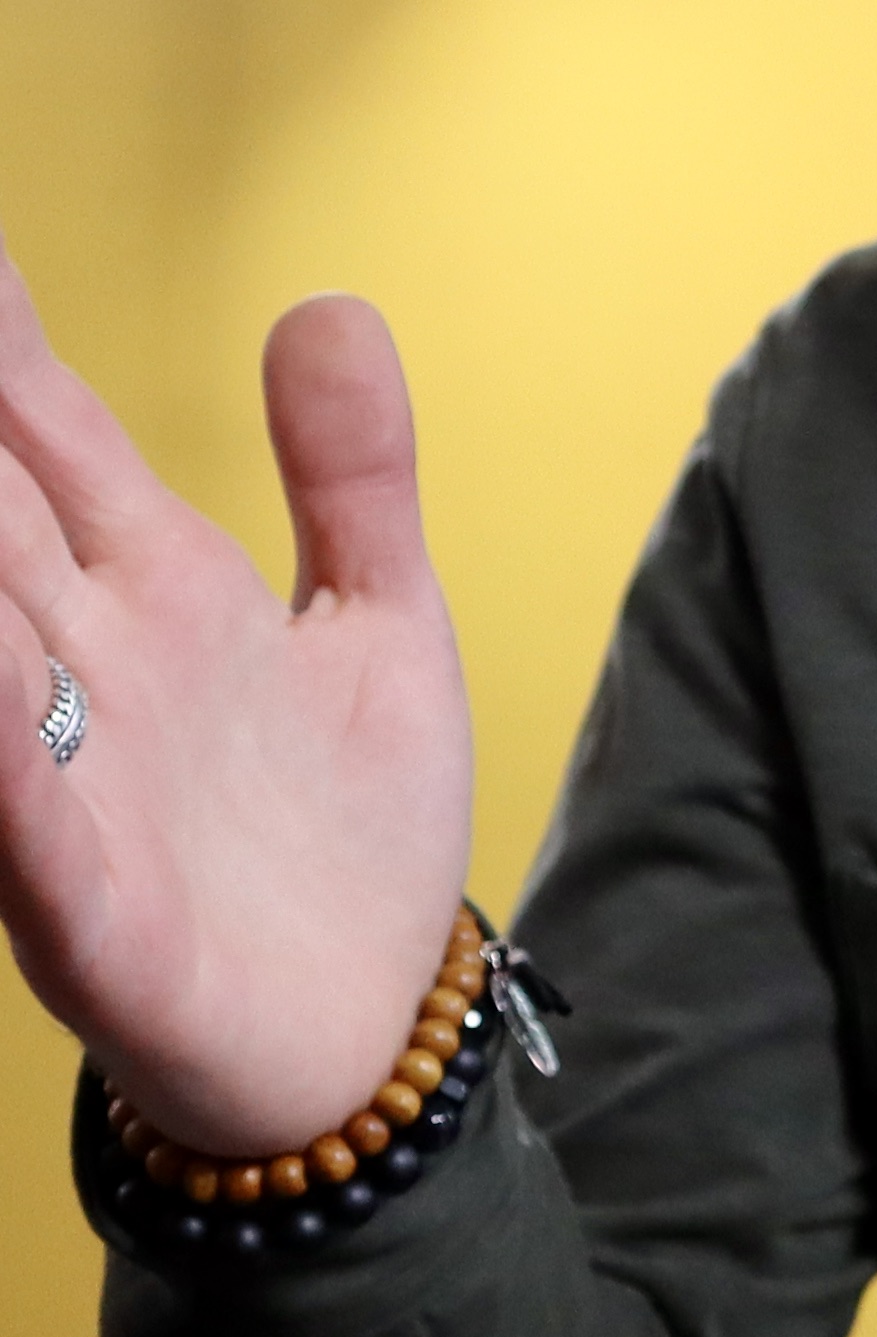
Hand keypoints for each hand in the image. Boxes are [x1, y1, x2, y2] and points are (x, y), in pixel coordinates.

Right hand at [0, 246, 473, 1157]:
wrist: (364, 1029)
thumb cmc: (347, 832)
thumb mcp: (381, 621)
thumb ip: (352, 472)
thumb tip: (330, 307)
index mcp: (158, 589)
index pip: (49, 435)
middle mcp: (86, 666)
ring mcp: (73, 776)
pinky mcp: (85, 900)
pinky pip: (18, 810)